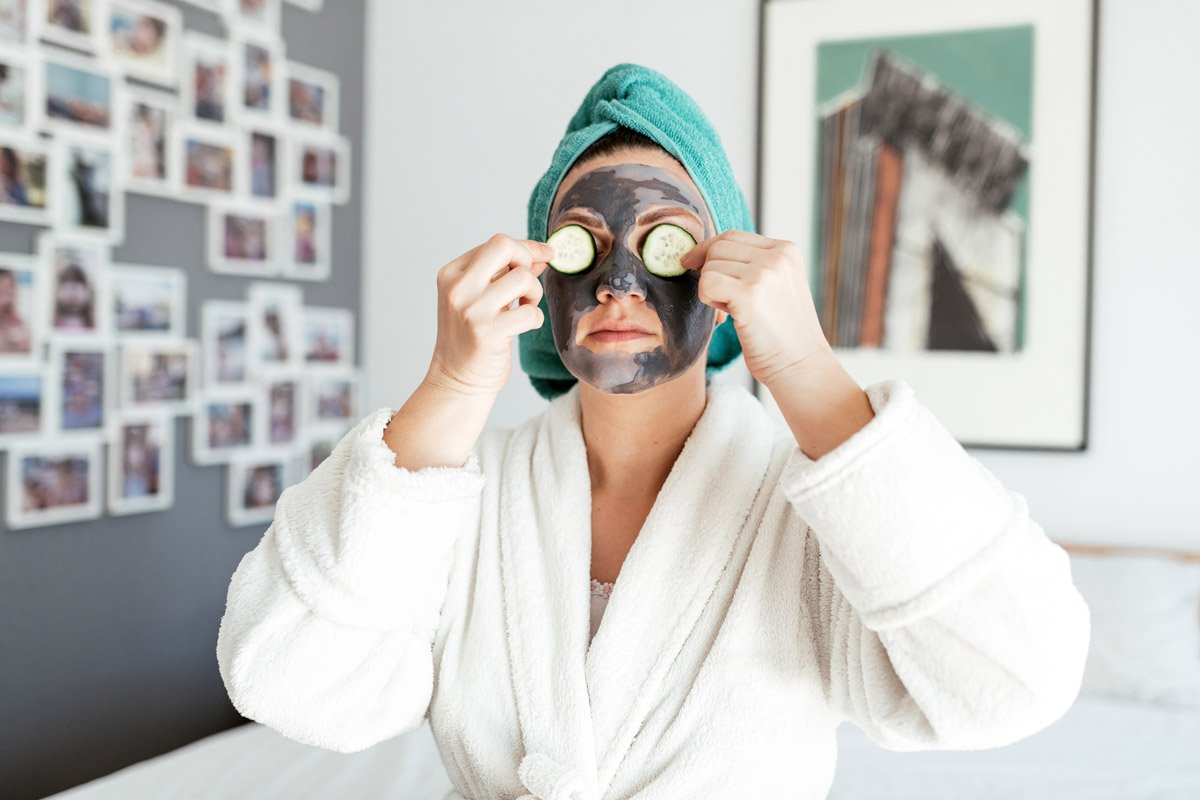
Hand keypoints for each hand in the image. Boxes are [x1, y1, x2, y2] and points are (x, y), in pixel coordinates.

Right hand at [427, 233, 554, 395]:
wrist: (456, 380)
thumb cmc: (472, 337)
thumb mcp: (482, 297)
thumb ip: (506, 272)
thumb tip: (542, 254)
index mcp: (452, 273)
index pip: (497, 243)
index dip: (526, 248)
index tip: (545, 254)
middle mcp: (458, 288)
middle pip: (505, 247)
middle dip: (527, 260)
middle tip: (527, 284)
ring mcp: (472, 310)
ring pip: (522, 279)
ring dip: (534, 293)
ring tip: (524, 308)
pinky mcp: (488, 333)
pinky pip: (531, 313)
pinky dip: (535, 318)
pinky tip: (523, 326)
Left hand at [681, 229, 835, 386]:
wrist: (801, 365)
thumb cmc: (783, 333)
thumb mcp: (777, 285)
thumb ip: (752, 265)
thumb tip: (703, 254)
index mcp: (786, 250)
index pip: (733, 236)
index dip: (708, 250)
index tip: (694, 265)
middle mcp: (777, 256)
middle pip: (718, 247)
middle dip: (709, 272)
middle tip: (723, 299)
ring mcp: (765, 273)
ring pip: (710, 266)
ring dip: (710, 290)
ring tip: (733, 310)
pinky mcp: (750, 294)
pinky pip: (707, 284)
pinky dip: (709, 300)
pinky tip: (728, 315)